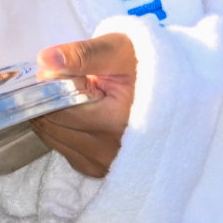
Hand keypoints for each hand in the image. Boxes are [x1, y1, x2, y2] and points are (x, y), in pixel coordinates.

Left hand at [31, 33, 136, 177]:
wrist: (178, 92)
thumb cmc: (146, 66)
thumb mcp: (117, 51)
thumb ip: (80, 55)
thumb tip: (44, 61)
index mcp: (113, 122)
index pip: (56, 109)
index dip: (50, 88)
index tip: (62, 71)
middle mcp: (107, 151)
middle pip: (52, 127)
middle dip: (50, 103)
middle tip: (70, 81)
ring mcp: (104, 165)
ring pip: (55, 140)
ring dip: (56, 119)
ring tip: (81, 98)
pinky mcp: (100, 171)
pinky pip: (66, 151)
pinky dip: (66, 133)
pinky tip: (84, 116)